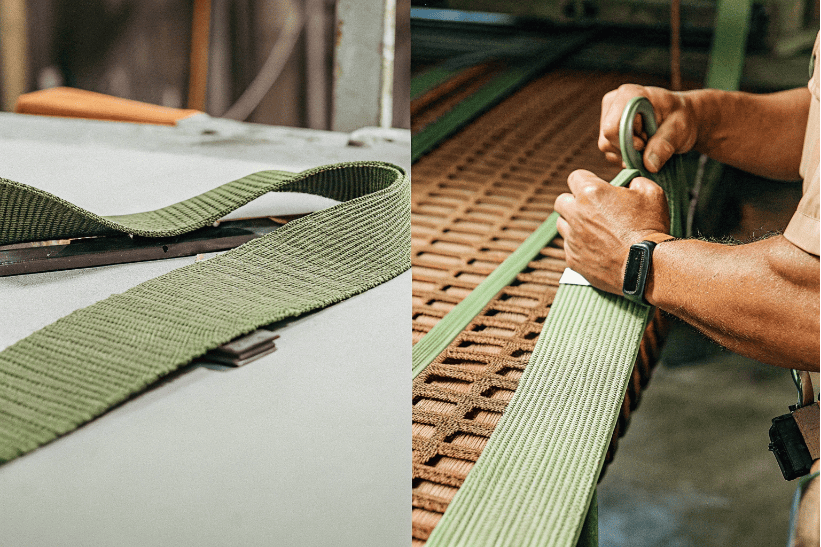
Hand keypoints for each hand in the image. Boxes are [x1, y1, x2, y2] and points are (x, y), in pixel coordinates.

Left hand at [554, 170, 669, 293]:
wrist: (646, 266)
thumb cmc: (650, 228)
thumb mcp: (652, 193)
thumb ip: (635, 181)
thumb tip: (629, 183)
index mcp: (591, 193)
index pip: (575, 177)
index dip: (586, 180)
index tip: (595, 187)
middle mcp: (576, 214)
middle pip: (561, 201)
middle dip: (574, 202)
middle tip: (591, 209)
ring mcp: (572, 238)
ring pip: (562, 225)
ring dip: (573, 224)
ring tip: (594, 229)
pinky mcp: (572, 258)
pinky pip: (569, 247)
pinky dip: (579, 246)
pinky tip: (596, 248)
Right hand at [599, 84, 698, 172]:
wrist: (681, 118)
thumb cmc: (682, 116)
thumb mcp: (680, 128)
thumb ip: (664, 144)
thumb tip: (649, 165)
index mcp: (629, 94)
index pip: (612, 128)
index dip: (628, 142)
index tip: (646, 141)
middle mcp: (613, 103)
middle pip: (607, 140)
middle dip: (630, 149)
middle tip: (650, 142)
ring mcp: (607, 117)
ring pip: (607, 147)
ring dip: (629, 154)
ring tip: (647, 143)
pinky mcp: (607, 131)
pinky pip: (609, 152)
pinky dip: (626, 156)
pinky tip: (641, 147)